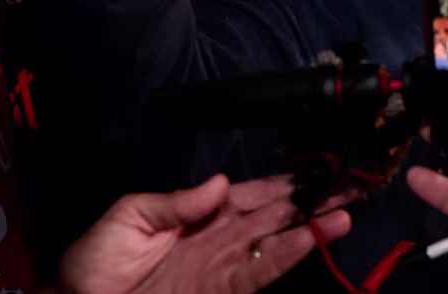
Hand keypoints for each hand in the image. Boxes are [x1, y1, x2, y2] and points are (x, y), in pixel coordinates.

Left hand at [59, 174, 350, 293]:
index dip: (287, 181)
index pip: (254, 192)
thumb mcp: (129, 217)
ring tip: (346, 209)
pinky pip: (263, 270)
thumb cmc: (95, 262)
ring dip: (313, 225)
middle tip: (352, 183)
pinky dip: (290, 254)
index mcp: (202, 211)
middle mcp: (221, 235)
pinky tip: (315, 238)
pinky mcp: (225, 290)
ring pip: (279, 240)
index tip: (319, 166)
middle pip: (277, 213)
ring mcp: (226, 265)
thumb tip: (220, 183)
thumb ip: (175, 202)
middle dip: (314, 198)